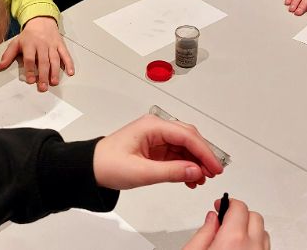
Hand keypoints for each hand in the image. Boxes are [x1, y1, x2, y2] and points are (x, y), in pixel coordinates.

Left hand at [0, 16, 74, 91]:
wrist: (41, 20)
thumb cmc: (28, 35)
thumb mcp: (16, 42)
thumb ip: (8, 55)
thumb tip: (0, 66)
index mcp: (29, 44)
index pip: (30, 58)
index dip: (30, 69)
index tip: (31, 80)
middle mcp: (42, 44)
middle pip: (43, 61)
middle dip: (44, 75)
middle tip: (43, 87)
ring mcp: (52, 45)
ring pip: (55, 59)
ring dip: (55, 72)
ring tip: (54, 82)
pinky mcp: (61, 45)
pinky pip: (66, 54)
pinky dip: (69, 63)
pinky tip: (70, 72)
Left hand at [93, 115, 223, 189]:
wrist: (90, 169)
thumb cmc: (108, 165)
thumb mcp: (141, 171)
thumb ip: (171, 171)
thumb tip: (196, 171)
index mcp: (152, 126)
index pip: (186, 136)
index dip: (204, 152)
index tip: (215, 167)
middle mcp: (156, 128)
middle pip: (189, 138)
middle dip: (203, 156)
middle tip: (213, 173)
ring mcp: (156, 138)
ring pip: (185, 147)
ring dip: (195, 162)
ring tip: (202, 179)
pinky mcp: (155, 149)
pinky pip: (177, 155)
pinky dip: (186, 166)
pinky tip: (191, 179)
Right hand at [183, 198, 269, 249]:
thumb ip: (202, 233)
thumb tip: (211, 219)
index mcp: (233, 240)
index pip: (239, 207)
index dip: (228, 203)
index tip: (220, 206)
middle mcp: (252, 247)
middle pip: (254, 217)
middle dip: (240, 215)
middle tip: (225, 220)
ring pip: (263, 233)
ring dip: (250, 230)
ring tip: (233, 237)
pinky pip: (265, 247)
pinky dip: (255, 243)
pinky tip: (241, 248)